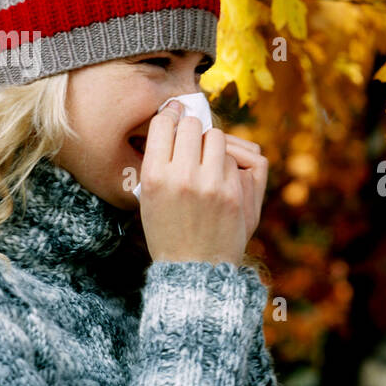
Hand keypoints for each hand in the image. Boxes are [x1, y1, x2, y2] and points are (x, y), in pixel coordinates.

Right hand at [137, 101, 267, 266]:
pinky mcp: (235, 194)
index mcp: (155, 176)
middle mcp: (182, 176)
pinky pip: (235, 160)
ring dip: (213, 146)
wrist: (194, 270)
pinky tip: (222, 181)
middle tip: (193, 145)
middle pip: (193, 125)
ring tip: (208, 164)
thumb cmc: (168, 232)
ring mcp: (211, 184)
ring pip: (217, 138)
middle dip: (193, 131)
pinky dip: (229, 166)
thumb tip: (175, 115)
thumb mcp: (150, 197)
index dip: (171, 117)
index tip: (176, 117)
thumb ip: (161, 160)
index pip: (164, 123)